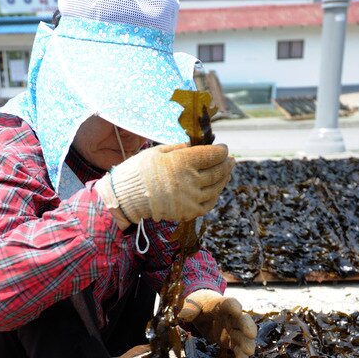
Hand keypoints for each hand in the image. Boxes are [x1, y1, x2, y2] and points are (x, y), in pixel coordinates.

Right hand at [94, 142, 233, 227]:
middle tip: (230, 160)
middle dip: (226, 164)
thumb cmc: (140, 170)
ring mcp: (190, 198)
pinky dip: (214, 196)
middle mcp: (190, 180)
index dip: (221, 151)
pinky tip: (215, 191)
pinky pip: (208, 204)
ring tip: (226, 173)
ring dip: (224, 179)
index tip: (223, 148)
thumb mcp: (159, 151)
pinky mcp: (188, 212)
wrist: (127, 197)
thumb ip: (181, 148)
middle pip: (217, 171)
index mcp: (183, 161)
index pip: (212, 154)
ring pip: (216, 188)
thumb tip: (197, 146)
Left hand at [179, 289, 256, 357]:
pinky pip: (237, 349)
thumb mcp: (192, 305)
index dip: (233, 306)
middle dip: (247, 327)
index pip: (229, 303)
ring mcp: (233, 330)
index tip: (238, 310)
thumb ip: (189, 310)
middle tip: (251, 335)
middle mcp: (231, 317)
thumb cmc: (200, 306)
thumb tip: (183, 315)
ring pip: (243, 337)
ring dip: (247, 344)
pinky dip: (241, 356)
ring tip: (249, 352)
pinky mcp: (231, 341)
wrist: (204, 312)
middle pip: (242, 321)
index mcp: (221, 305)